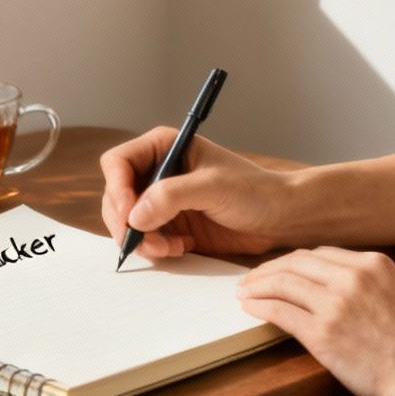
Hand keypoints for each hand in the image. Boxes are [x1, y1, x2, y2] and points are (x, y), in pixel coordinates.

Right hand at [99, 128, 289, 257]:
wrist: (279, 217)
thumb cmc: (254, 190)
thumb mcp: (212, 187)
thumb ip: (171, 197)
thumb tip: (134, 216)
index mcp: (163, 147)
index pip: (118, 163)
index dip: (117, 189)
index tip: (131, 216)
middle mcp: (157, 171)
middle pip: (115, 196)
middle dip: (126, 222)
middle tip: (145, 242)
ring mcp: (161, 199)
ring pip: (126, 221)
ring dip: (141, 240)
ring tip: (169, 247)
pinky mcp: (169, 224)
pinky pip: (144, 239)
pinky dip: (155, 248)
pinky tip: (182, 247)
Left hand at [236, 246, 394, 395]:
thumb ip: (378, 284)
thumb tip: (355, 285)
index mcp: (374, 264)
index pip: (321, 254)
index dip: (295, 262)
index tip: (282, 269)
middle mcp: (352, 277)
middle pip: (296, 263)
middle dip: (270, 269)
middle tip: (252, 278)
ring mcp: (335, 304)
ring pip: (282, 282)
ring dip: (257, 285)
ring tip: (244, 291)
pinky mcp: (322, 333)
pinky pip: (280, 311)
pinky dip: (260, 306)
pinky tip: (249, 308)